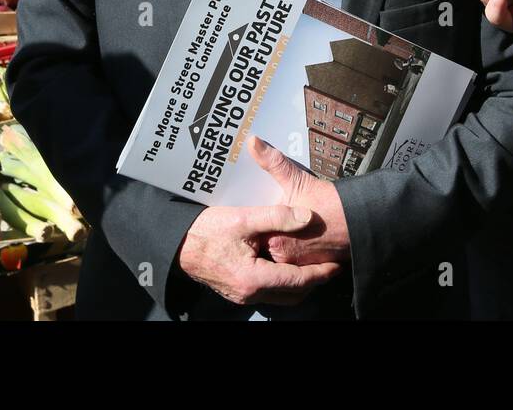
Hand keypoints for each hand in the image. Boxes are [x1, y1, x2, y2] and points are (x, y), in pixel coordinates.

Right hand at [176, 203, 339, 305]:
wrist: (177, 245)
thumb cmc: (207, 231)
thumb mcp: (243, 218)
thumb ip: (277, 216)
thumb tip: (308, 218)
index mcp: (254, 279)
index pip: (298, 281)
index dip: (320, 273)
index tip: (336, 265)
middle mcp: (250, 293)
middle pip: (293, 294)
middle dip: (313, 281)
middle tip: (328, 266)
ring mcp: (242, 296)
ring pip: (281, 296)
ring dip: (298, 283)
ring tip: (311, 265)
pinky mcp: (237, 291)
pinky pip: (268, 292)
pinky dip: (282, 282)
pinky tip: (285, 265)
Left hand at [249, 136, 349, 265]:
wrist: (361, 221)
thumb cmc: (331, 204)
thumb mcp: (298, 179)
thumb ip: (272, 162)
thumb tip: (254, 143)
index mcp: (274, 236)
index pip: (250, 231)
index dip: (247, 221)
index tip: (241, 211)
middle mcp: (282, 255)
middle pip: (261, 242)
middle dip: (259, 230)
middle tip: (255, 217)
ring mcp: (295, 263)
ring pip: (275, 252)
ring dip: (274, 240)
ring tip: (273, 226)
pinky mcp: (308, 266)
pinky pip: (291, 259)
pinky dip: (290, 248)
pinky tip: (290, 236)